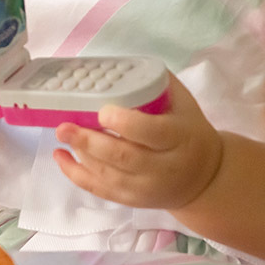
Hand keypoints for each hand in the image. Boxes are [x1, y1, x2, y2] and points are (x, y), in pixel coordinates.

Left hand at [53, 72, 223, 210]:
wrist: (204, 178)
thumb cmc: (189, 131)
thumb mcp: (184, 103)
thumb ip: (159, 83)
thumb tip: (125, 64)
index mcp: (178, 138)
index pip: (150, 132)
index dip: (124, 123)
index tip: (103, 111)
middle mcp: (163, 167)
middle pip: (123, 157)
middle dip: (90, 141)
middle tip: (65, 126)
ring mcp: (146, 188)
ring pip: (109, 175)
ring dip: (81, 155)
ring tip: (62, 134)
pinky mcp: (133, 200)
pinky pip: (102, 191)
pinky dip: (77, 175)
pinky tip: (60, 157)